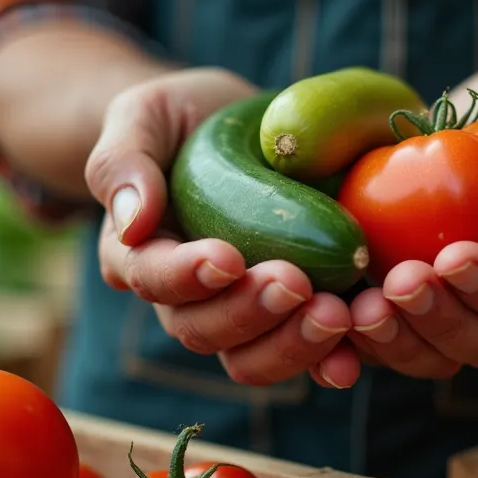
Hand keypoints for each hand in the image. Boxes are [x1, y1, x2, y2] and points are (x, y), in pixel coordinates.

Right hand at [85, 68, 361, 389]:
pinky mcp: (288, 318)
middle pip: (203, 329)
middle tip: (296, 283)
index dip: (186, 277)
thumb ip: (123, 160)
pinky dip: (327, 362)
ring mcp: (238, 313)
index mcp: (139, 252)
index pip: (151, 278)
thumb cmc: (181, 118)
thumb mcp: (144, 116)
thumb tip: (132, 223)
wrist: (241, 125)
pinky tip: (354, 355)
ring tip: (336, 314)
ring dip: (292, 346)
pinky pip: (302, 357)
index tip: (228, 259)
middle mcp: (185, 297)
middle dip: (249, 312)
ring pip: (250, 357)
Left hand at [347, 66, 477, 378]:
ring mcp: (455, 315)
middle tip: (399, 280)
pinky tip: (328, 317)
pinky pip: (384, 343)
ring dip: (396, 340)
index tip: (454, 256)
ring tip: (361, 305)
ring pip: (432, 356)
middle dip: (440, 321)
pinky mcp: (406, 309)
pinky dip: (355, 344)